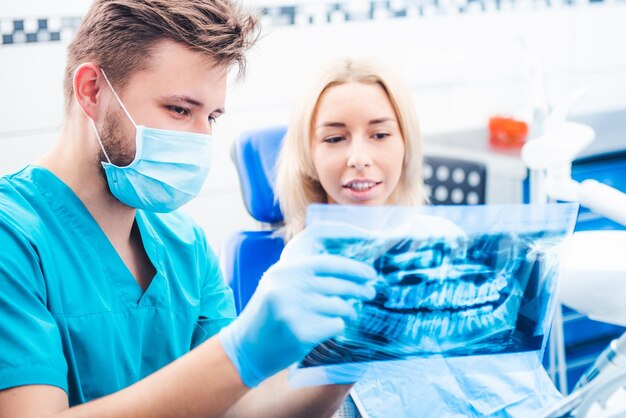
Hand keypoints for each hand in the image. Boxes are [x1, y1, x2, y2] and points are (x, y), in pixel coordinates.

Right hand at [219, 254, 376, 386]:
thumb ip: (305, 275)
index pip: (327, 263)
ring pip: (339, 306)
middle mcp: (288, 287)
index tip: (369, 273)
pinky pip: (334, 325)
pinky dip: (338, 326)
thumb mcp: (278, 285)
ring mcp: (294, 310)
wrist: (246, 347)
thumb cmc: (267, 315)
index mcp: (284, 271)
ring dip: (350, 310)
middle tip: (370, 293)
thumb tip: (347, 273)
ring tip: (351, 313)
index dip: (352, 267)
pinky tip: (331, 327)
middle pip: (337, 285)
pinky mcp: (301, 332)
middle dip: (358, 289)